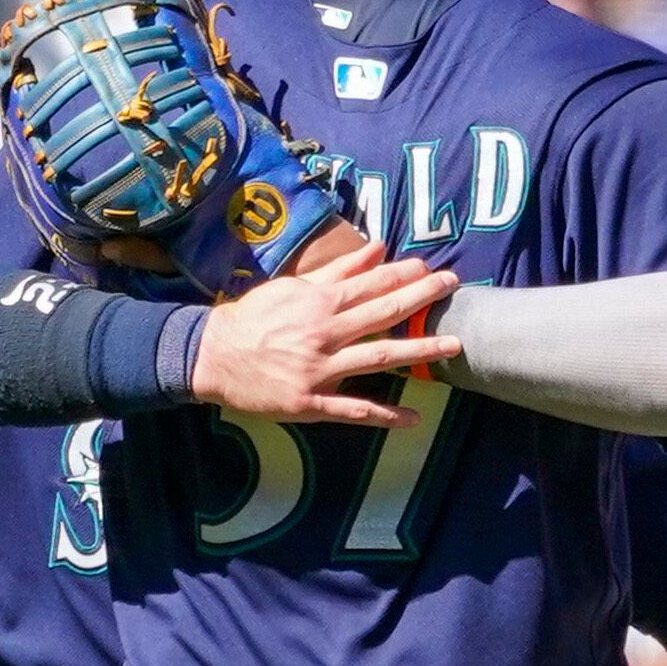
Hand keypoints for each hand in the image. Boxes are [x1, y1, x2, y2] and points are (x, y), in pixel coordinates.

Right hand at [189, 257, 457, 426]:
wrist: (212, 356)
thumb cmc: (254, 318)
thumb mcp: (292, 287)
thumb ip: (338, 270)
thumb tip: (377, 248)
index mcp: (318, 302)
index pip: (371, 284)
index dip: (406, 275)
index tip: (433, 269)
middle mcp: (324, 333)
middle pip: (383, 313)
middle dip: (422, 299)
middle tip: (454, 288)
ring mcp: (319, 370)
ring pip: (377, 357)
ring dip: (418, 351)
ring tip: (452, 344)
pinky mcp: (311, 402)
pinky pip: (354, 410)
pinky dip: (384, 414)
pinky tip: (412, 417)